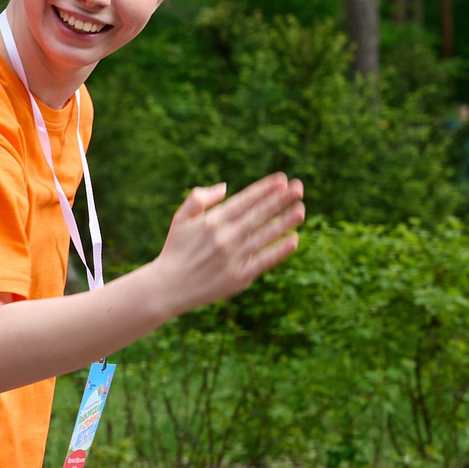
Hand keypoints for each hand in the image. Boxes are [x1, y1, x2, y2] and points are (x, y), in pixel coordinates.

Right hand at [153, 174, 306, 313]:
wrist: (167, 288)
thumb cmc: (176, 250)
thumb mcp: (180, 220)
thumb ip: (199, 199)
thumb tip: (225, 187)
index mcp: (211, 222)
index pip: (244, 201)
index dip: (264, 190)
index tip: (281, 179)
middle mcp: (224, 238)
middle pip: (258, 215)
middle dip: (280, 200)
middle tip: (299, 187)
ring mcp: (233, 258)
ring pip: (265, 236)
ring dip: (285, 222)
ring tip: (301, 209)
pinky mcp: (239, 277)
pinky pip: (264, 261)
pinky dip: (280, 251)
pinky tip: (293, 240)